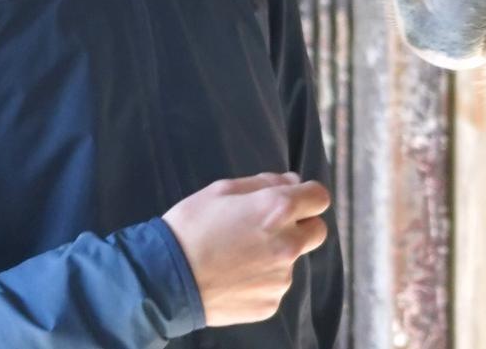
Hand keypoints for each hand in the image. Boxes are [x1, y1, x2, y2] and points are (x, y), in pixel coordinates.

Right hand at [160, 172, 331, 326]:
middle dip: (302, 225)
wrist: (165, 280)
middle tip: (269, 227)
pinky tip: (235, 276)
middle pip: (318, 231)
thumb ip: (265, 182)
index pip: (320, 197)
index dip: (307, 195)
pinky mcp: (270, 303)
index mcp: (278, 209)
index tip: (294, 199)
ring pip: (293, 260)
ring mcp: (280, 278)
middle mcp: (287, 244)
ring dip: (277, 254)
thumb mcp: (223, 190)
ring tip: (239, 255)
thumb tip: (293, 181)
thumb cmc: (191, 227)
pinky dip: (261, 280)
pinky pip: (275, 286)